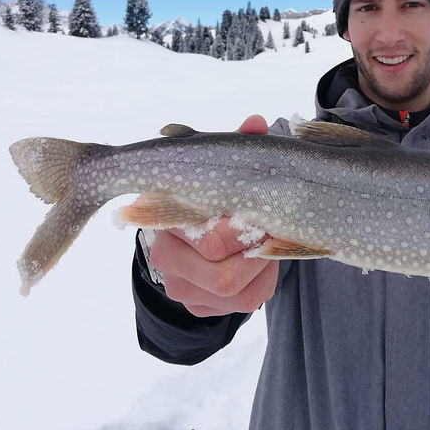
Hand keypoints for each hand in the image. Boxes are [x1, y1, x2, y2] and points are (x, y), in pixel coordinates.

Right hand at [146, 115, 279, 317]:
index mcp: (164, 217)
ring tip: (261, 244)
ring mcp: (180, 287)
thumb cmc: (209, 194)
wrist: (190, 240)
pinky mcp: (199, 307)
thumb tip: (257, 122)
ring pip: (234, 291)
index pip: (211, 240)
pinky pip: (243, 304)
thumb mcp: (220, 169)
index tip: (258, 216)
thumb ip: (239, 145)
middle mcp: (165, 257)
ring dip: (259, 268)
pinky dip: (259, 283)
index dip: (244, 230)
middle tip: (265, 230)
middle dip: (254, 251)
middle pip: (223, 273)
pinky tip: (255, 263)